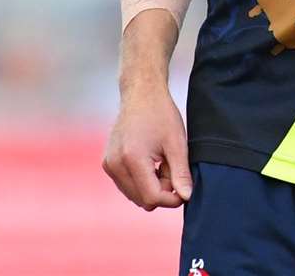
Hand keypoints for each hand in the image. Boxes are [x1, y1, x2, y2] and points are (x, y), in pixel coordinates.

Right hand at [102, 81, 190, 209]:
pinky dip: (141, 181)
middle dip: (162, 191)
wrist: (141, 94)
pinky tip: (151, 162)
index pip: (152, 197)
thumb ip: (181, 172)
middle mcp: (115, 165)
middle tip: (172, 168)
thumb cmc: (161, 114)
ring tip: (161, 162)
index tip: (184, 189)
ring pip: (134, 195)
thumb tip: (186, 197)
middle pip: (142, 200)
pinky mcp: (108, 163)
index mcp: (132, 159)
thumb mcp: (177, 143)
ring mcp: (109, 165)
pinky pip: (127, 186)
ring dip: (152, 187)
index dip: (172, 198)